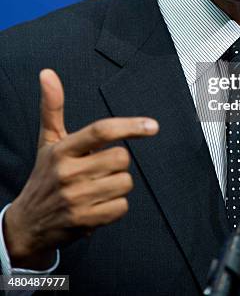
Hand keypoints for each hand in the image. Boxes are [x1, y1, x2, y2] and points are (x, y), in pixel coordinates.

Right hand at [4, 69, 158, 268]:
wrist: (26, 225)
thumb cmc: (45, 175)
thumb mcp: (48, 141)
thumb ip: (52, 106)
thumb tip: (47, 73)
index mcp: (62, 149)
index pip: (101, 131)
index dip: (130, 126)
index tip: (153, 126)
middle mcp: (68, 173)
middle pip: (121, 158)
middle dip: (118, 162)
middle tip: (101, 167)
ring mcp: (76, 198)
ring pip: (125, 183)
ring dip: (117, 185)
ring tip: (96, 188)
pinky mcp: (84, 221)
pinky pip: (121, 207)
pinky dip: (115, 206)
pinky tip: (98, 205)